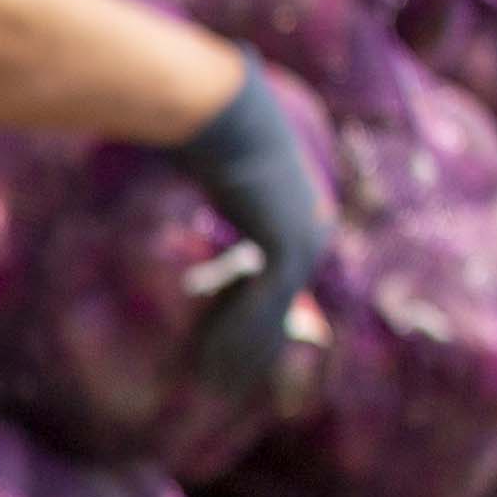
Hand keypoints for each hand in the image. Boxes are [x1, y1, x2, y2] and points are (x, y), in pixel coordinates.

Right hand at [162, 57, 335, 408]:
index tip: (213, 343)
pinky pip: (258, 308)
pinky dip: (232, 338)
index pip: (271, 282)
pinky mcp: (285, 250)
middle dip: (246, 350)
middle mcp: (308, 232)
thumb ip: (209, 184)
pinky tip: (206, 363)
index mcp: (297, 213)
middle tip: (220, 381)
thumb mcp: (209, 164)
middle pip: (277, 308)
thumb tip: (188, 179)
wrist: (220, 111)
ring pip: (270, 316)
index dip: (242, 319)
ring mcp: (302, 242)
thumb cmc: (205, 128)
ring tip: (209, 385)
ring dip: (238, 356)